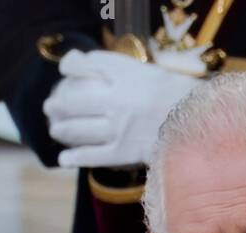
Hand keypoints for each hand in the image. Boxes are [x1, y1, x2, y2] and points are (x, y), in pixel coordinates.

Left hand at [44, 49, 198, 168]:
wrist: (196, 125)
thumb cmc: (168, 96)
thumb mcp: (142, 71)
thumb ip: (108, 65)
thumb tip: (71, 62)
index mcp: (128, 78)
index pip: (91, 66)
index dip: (72, 66)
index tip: (65, 70)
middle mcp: (120, 102)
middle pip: (76, 103)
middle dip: (57, 105)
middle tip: (49, 106)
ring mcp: (120, 129)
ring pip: (79, 130)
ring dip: (61, 130)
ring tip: (55, 129)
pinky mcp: (123, 152)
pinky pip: (91, 156)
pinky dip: (74, 157)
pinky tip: (65, 158)